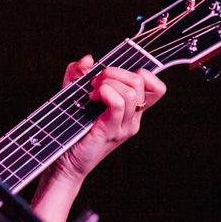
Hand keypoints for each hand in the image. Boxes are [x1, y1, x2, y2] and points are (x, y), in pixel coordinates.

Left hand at [51, 55, 165, 182]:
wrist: (63, 162)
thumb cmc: (70, 128)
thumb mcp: (72, 94)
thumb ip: (78, 74)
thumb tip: (89, 59)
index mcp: (131, 110)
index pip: (156, 87)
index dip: (139, 72)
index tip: (112, 76)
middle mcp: (133, 118)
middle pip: (140, 81)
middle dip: (114, 72)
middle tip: (94, 84)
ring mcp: (125, 126)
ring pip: (131, 90)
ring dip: (107, 82)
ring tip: (91, 93)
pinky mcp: (111, 131)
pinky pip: (118, 103)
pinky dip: (104, 92)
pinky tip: (91, 99)